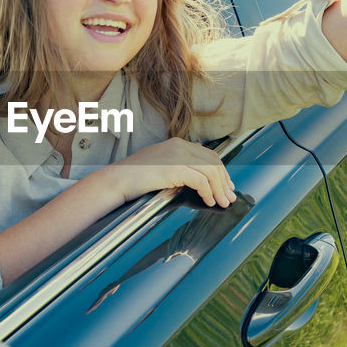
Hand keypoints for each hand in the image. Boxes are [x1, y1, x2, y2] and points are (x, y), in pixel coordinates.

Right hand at [101, 138, 236, 207]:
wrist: (117, 179)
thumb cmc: (135, 178)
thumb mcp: (161, 168)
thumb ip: (178, 169)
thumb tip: (197, 181)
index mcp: (178, 144)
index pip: (208, 155)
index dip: (221, 171)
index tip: (226, 185)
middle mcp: (181, 146)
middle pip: (213, 162)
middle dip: (225, 181)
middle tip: (230, 197)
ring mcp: (178, 155)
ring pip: (211, 171)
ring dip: (220, 189)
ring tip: (223, 203)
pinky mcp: (176, 168)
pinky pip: (201, 180)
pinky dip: (208, 192)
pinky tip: (209, 201)